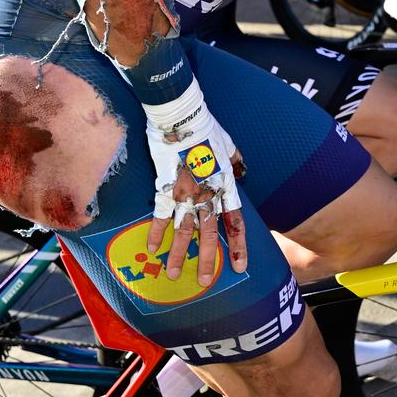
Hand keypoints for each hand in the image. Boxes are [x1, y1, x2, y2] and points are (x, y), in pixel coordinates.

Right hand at [141, 82, 246, 285]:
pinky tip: (152, 249)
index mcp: (224, 185)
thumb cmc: (206, 126)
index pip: (235, 222)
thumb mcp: (229, 144)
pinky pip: (160, 214)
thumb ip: (236, 161)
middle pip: (210, 234)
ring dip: (178, 254)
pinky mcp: (165, 187)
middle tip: (205, 281)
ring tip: (172, 275)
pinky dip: (156, 232)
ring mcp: (186, 192)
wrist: (182, 115)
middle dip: (208, 260)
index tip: (240, 266)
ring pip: (184, 230)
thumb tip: (243, 170)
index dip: (238, 245)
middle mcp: (207, 194)